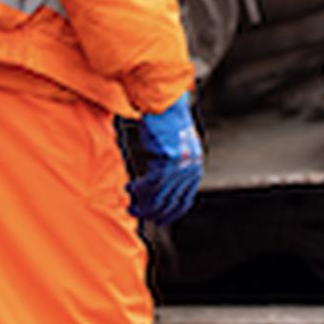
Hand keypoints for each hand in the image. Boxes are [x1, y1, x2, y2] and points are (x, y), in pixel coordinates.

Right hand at [127, 94, 203, 225]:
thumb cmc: (167, 124)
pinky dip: (138, 190)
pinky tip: (129, 189)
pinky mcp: (168, 160)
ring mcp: (181, 166)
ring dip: (143, 203)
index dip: (169, 213)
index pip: (184, 201)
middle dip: (152, 211)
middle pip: (170, 202)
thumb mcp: (177, 148)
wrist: (166, 104)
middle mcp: (191, 170)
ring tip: (130, 205)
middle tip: (136, 212)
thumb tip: (161, 185)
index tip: (157, 219)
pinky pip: (151, 184)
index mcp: (195, 169)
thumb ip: (174, 167)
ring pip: (159, 196)